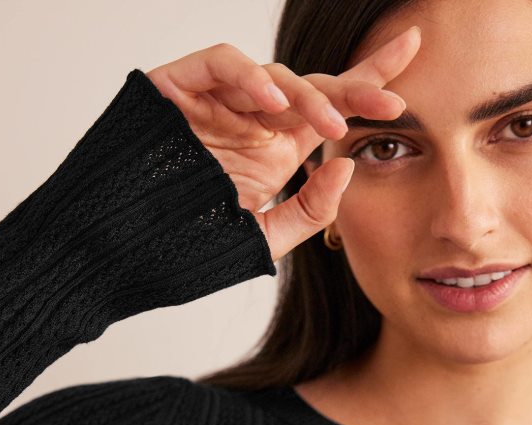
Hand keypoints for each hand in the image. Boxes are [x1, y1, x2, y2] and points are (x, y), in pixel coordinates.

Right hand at [145, 26, 420, 262]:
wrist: (121, 252)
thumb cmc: (189, 246)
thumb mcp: (264, 239)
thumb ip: (310, 211)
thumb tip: (349, 165)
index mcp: (277, 149)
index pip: (330, 111)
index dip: (369, 88)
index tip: (410, 77)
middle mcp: (253, 120)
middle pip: (313, 87)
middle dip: (357, 88)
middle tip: (393, 102)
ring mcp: (219, 103)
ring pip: (273, 77)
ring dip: (306, 97)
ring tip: (329, 127)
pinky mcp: (180, 87)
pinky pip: (220, 65)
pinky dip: (247, 78)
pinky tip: (274, 105)